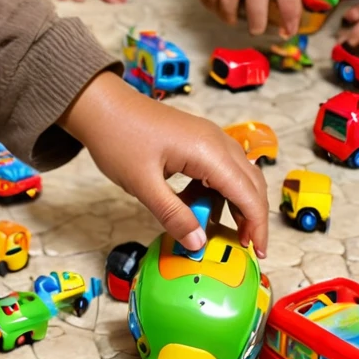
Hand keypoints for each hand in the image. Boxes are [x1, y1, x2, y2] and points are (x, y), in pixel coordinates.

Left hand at [62, 72, 268, 254]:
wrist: (100, 105)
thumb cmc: (118, 138)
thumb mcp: (143, 184)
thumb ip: (173, 215)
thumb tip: (199, 244)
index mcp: (208, 151)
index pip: (248, 194)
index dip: (257, 226)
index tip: (257, 253)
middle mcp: (216, 140)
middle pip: (251, 183)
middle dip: (252, 217)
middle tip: (244, 247)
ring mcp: (207, 137)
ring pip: (238, 174)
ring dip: (236, 203)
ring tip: (221, 231)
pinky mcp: (196, 138)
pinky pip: (220, 167)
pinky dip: (218, 190)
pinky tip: (199, 206)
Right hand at [198, 0, 336, 37]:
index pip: (288, 3)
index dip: (290, 22)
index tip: (289, 31)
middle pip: (253, 7)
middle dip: (256, 25)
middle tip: (257, 29)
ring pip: (223, 0)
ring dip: (227, 15)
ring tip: (233, 20)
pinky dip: (207, 0)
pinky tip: (215, 6)